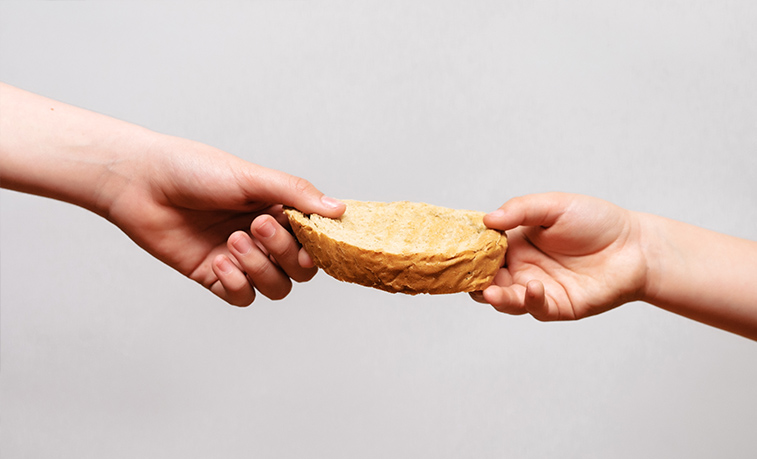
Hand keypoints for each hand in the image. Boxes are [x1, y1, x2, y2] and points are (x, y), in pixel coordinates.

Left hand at [105, 135, 344, 305]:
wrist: (141, 183)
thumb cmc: (194, 170)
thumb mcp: (251, 177)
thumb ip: (296, 194)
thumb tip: (340, 210)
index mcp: (278, 209)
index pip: (315, 239)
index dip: (316, 243)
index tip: (307, 233)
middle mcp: (264, 237)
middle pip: (300, 269)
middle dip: (283, 251)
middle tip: (257, 225)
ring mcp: (241, 258)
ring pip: (276, 286)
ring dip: (259, 267)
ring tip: (232, 240)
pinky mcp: (214, 276)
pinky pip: (242, 296)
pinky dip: (236, 283)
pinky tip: (218, 262)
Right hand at [471, 193, 647, 320]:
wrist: (636, 246)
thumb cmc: (596, 221)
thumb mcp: (554, 205)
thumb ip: (520, 210)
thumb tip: (488, 219)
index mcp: (515, 243)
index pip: (482, 251)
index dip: (468, 252)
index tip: (453, 251)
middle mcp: (521, 268)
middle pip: (486, 280)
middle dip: (473, 281)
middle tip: (464, 278)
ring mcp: (537, 289)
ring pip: (504, 299)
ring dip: (494, 297)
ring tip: (490, 292)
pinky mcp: (557, 306)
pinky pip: (535, 308)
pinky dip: (529, 301)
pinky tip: (532, 287)